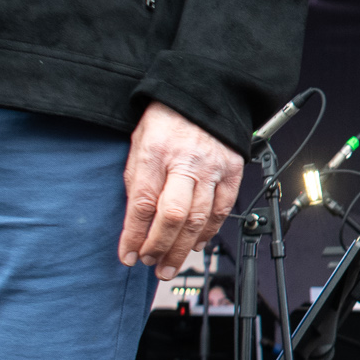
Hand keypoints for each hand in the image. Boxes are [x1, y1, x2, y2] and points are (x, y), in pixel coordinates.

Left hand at [119, 101, 244, 277]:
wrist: (202, 96)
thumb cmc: (165, 121)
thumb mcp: (138, 144)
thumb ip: (137, 181)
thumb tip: (136, 222)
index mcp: (155, 152)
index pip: (142, 203)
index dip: (134, 235)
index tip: (127, 254)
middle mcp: (185, 161)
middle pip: (172, 216)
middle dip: (159, 247)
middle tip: (150, 263)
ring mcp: (212, 168)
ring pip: (198, 219)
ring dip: (183, 248)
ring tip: (170, 264)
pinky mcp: (232, 171)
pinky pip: (222, 210)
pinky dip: (209, 232)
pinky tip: (196, 244)